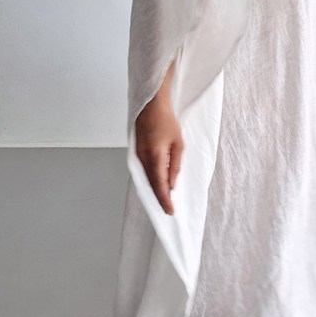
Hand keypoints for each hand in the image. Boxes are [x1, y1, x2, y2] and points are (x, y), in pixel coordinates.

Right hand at [135, 99, 182, 215]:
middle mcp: (143, 158)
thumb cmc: (166, 121)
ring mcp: (138, 155)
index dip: (165, 200)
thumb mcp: (178, 144)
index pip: (160, 185)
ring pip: (147, 178)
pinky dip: (151, 180)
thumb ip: (175, 165)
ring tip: (165, 200)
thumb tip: (172, 184)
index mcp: (155, 156)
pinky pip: (144, 171)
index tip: (170, 211)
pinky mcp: (137, 152)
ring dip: (155, 190)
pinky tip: (158, 185)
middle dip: (160, 198)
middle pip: (151, 184)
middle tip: (168, 210)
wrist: (150, 105)